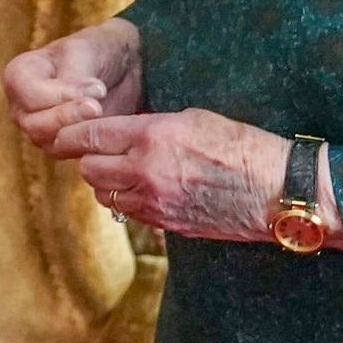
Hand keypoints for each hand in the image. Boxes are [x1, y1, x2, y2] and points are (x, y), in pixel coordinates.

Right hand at [2, 17, 141, 152]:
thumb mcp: (85, 51)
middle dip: (68, 116)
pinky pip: (69, 152)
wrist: (121, 66)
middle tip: (97, 106)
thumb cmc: (97, 50)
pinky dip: (87, 143)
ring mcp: (39, 129)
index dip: (58, 94)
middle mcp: (22, 106)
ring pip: (49, 142)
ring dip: (79, 131)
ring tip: (103, 114)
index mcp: (19, 75)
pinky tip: (106, 128)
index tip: (93, 88)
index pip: (28, 93)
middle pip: (34, 123)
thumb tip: (80, 101)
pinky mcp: (60, 145)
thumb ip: (75, 76)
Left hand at [48, 107, 342, 246]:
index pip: (91, 135)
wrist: (278, 190)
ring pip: (105, 195)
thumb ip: (153, 127)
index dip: (71, 134)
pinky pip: (129, 214)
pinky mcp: (166, 225)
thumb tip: (124, 132)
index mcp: (153, 137)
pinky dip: (128, 201)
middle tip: (100, 149)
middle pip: (89, 169)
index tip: (63, 133)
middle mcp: (146, 172)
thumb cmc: (245, 145)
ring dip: (107, 182)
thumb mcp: (196, 118)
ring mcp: (155, 203)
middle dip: (90, 158)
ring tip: (124, 169)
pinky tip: (146, 189)